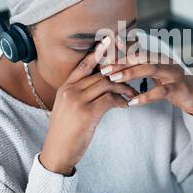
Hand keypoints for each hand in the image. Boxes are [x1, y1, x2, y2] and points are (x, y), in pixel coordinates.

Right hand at [40, 37, 138, 175]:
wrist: (57, 152)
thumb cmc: (65, 131)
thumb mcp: (67, 108)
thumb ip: (80, 94)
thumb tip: (99, 85)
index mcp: (65, 87)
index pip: (83, 65)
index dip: (97, 52)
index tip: (108, 40)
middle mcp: (70, 90)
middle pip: (100, 73)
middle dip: (120, 71)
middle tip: (135, 70)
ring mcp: (77, 101)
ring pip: (107, 84)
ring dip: (124, 87)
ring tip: (133, 93)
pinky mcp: (87, 113)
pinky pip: (110, 99)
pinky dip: (121, 100)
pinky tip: (126, 105)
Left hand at [100, 49, 192, 119]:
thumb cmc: (172, 86)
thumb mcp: (155, 74)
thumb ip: (139, 64)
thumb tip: (118, 53)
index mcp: (158, 57)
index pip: (135, 52)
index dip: (118, 53)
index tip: (100, 57)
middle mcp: (166, 61)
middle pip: (140, 57)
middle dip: (120, 62)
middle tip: (103, 69)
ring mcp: (174, 73)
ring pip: (150, 69)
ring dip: (130, 73)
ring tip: (113, 79)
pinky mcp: (179, 88)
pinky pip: (161, 91)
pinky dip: (146, 96)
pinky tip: (132, 102)